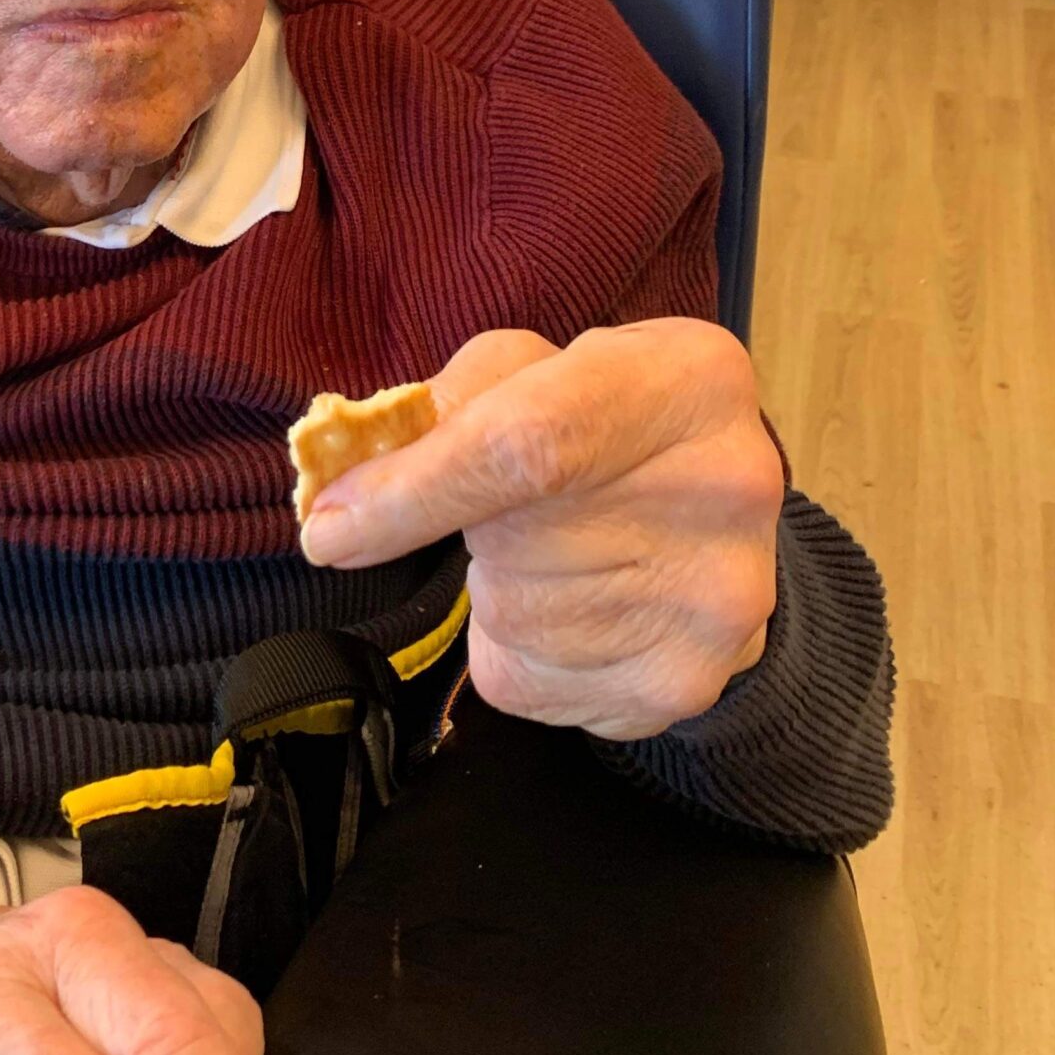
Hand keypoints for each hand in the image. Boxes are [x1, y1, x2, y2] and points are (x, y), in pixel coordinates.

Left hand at [299, 320, 782, 741]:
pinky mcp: (683, 685)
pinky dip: (519, 652)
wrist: (718, 529)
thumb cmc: (603, 423)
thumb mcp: (538, 369)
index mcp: (687, 379)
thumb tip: (345, 494)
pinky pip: (527, 684)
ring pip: (513, 617)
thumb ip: (445, 405)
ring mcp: (717, 601)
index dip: (414, 492)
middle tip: (515, 510)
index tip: (327, 528)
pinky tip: (573, 608)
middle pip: (513, 540)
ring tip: (560, 553)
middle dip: (473, 532)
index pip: (529, 446)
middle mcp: (727, 488)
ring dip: (500, 590)